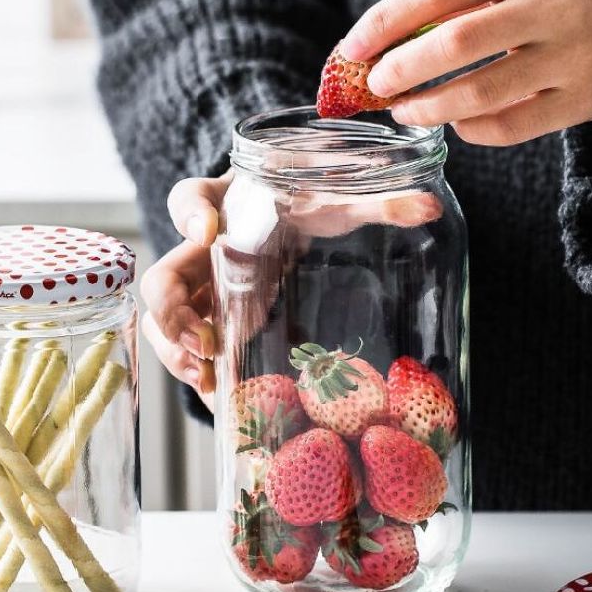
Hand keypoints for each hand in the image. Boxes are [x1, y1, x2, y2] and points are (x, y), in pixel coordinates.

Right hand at [141, 167, 440, 410]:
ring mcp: (200, 287)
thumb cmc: (302, 199)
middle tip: (203, 340)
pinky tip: (218, 394)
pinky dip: (197, 372)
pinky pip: (186, 346)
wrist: (281, 209)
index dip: (189, 216)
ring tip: (205, 376)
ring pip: (162, 320)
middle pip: (162, 278)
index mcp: (222, 205)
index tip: (207, 231)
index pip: (189, 197)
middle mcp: (198, 249)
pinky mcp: (211, 316)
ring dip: (177, 352)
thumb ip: (375, 199)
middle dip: (173, 313)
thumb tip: (429, 203)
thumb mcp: (333, 197)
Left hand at [341, 0, 591, 144]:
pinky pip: (509, 126)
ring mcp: (569, 54)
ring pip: (478, 93)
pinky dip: (472, 131)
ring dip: (427, 109)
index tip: (352, 49)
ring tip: (404, 111)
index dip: (385, 23)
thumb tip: (388, 39)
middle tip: (375, 85)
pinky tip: (458, 124)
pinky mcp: (581, 99)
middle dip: (400, 70)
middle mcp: (550, 5)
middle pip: (453, 43)